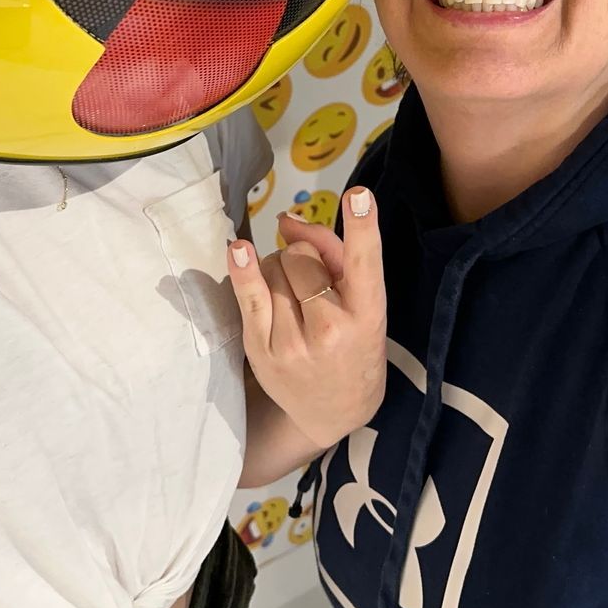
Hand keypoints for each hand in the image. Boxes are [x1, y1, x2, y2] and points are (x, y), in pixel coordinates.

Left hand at [229, 187, 387, 452]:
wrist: (334, 411)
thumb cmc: (355, 345)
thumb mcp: (364, 304)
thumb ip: (334, 255)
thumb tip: (286, 220)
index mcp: (367, 314)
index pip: (365, 262)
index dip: (363, 226)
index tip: (359, 196)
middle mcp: (331, 328)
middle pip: (301, 256)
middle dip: (304, 257)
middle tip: (313, 280)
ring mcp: (292, 342)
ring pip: (272, 267)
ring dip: (279, 269)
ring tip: (294, 295)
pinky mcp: (261, 350)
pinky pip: (248, 294)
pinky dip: (244, 268)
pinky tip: (239, 251)